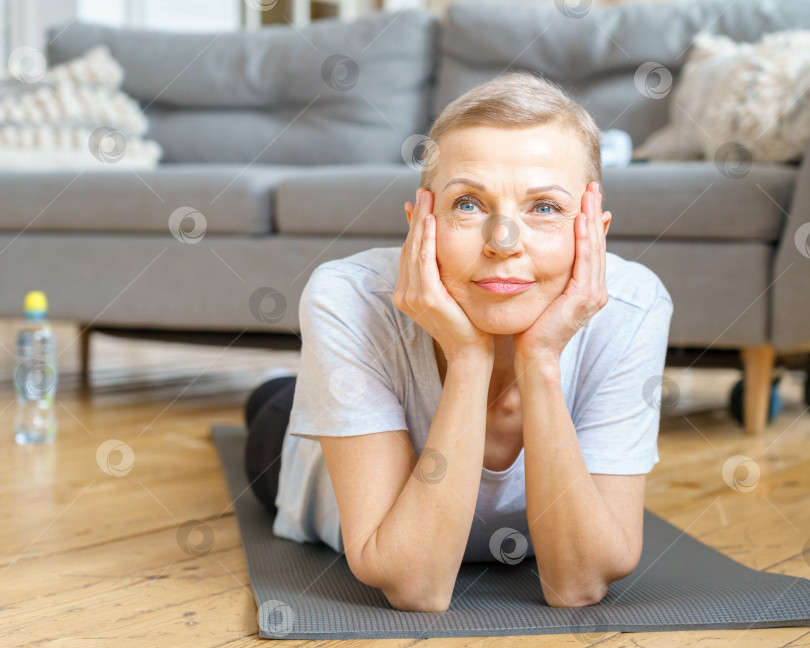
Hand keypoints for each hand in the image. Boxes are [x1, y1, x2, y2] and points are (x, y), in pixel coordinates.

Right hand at [394, 187, 493, 362]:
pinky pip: (424, 260)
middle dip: (416, 217)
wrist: (470, 351)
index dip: (414, 225)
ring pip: (415, 249)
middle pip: (409, 246)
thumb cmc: (465, 323)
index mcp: (406, 292)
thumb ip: (441, 271)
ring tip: (427, 199)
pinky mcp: (427, 297)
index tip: (419, 203)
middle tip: (423, 192)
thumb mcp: (450, 291)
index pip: (410, 251)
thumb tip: (440, 247)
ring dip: (420, 221)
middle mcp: (404, 294)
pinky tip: (431, 221)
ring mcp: (412, 296)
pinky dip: (426, 238)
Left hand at [513, 182, 611, 365]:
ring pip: (595, 248)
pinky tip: (582, 220)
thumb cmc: (533, 324)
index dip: (591, 220)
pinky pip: (587, 261)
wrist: (534, 353)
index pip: (592, 247)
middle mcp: (596, 289)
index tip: (587, 197)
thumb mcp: (544, 290)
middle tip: (592, 186)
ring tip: (589, 195)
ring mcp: (593, 294)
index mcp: (588, 287)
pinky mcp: (584, 297)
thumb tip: (542, 251)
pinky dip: (586, 239)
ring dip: (592, 219)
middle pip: (598, 243)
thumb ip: (550, 272)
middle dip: (594, 212)